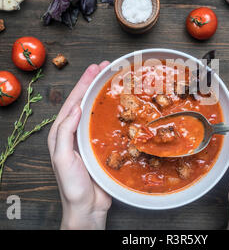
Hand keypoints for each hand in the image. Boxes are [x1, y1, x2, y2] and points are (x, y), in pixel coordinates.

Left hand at [48, 62, 111, 229]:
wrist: (88, 206)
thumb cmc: (72, 185)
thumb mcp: (63, 158)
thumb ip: (66, 132)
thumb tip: (76, 108)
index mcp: (63, 132)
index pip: (73, 101)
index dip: (84, 83)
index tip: (95, 69)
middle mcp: (75, 131)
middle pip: (84, 101)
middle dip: (93, 82)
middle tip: (105, 67)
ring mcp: (89, 136)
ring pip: (96, 109)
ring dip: (103, 93)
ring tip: (112, 79)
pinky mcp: (101, 143)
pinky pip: (107, 122)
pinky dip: (112, 110)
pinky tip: (121, 105)